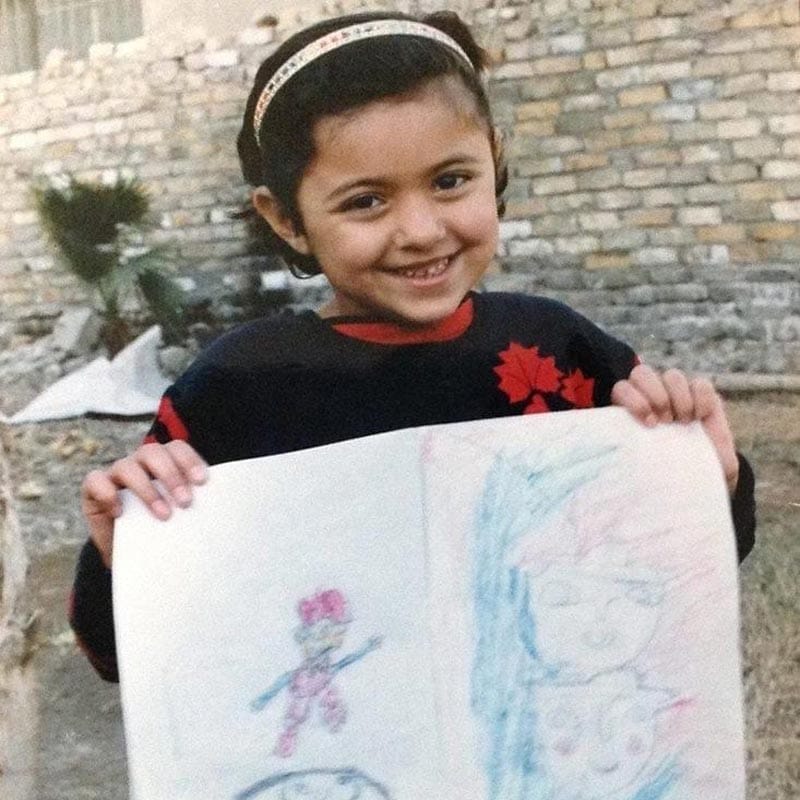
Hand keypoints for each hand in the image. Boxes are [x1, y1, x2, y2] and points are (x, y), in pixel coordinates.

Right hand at [80, 440, 207, 566]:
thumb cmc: (160, 527)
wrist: (129, 551)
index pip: (177, 448)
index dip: (189, 461)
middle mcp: (140, 463)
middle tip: (185, 502)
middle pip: (153, 452)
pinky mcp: (93, 490)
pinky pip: (95, 481)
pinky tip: (120, 512)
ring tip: (163, 514)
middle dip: (171, 475)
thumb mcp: (180, 516)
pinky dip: (108, 493)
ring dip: (147, 489)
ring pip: (126, 465)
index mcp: (164, 462)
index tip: (202, 482)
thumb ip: (193, 505)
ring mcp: (115, 474)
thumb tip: (221, 512)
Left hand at [611, 364, 738, 493]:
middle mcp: (652, 396)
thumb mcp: (655, 468)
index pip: (622, 389)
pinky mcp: (702, 394)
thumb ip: (640, 463)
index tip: (649, 424)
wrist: (709, 474)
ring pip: (671, 375)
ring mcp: (677, 393)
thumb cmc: (674, 470)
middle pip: (642, 374)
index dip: (633, 400)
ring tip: (684, 421)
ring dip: (678, 397)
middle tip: (666, 421)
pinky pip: (699, 383)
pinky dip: (701, 397)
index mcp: (633, 411)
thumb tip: (628, 474)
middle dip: (654, 394)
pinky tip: (701, 416)